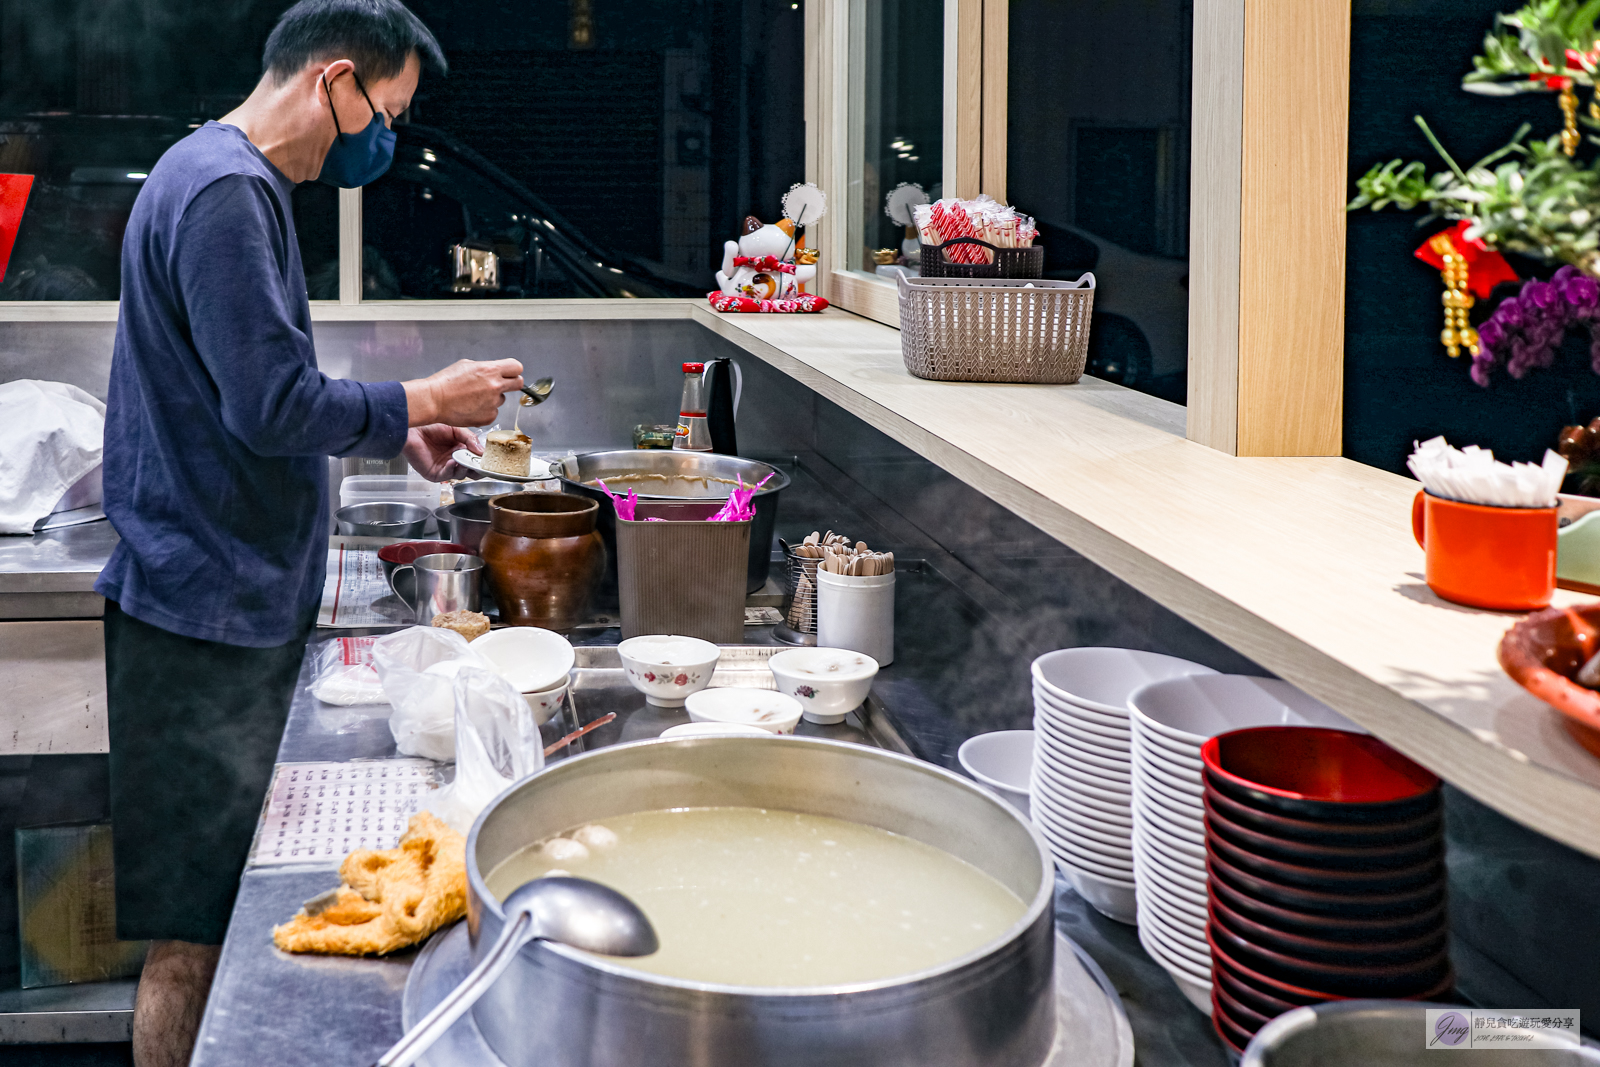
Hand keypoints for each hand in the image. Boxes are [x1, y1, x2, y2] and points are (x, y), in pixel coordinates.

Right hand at [403, 359, 522, 426]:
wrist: (434, 401)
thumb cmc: (446, 382)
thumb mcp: (467, 365)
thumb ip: (485, 368)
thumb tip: (494, 372)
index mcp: (490, 370)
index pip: (516, 367)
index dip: (513, 370)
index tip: (509, 373)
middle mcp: (495, 386)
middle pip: (518, 384)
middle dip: (512, 384)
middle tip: (501, 385)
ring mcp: (493, 403)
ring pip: (502, 400)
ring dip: (493, 398)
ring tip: (474, 397)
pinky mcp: (488, 417)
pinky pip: (493, 412)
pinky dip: (485, 411)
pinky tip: (472, 407)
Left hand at [403, 424, 479, 481]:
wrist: (413, 429)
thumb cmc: (431, 427)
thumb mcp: (456, 429)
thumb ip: (470, 439)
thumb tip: (482, 451)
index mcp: (463, 450)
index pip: (477, 460)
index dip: (483, 460)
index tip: (489, 459)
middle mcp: (455, 460)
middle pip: (472, 471)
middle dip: (477, 468)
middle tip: (480, 464)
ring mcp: (446, 468)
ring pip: (461, 475)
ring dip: (464, 468)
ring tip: (464, 460)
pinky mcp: (435, 474)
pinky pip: (447, 475)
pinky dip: (451, 469)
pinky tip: (452, 461)